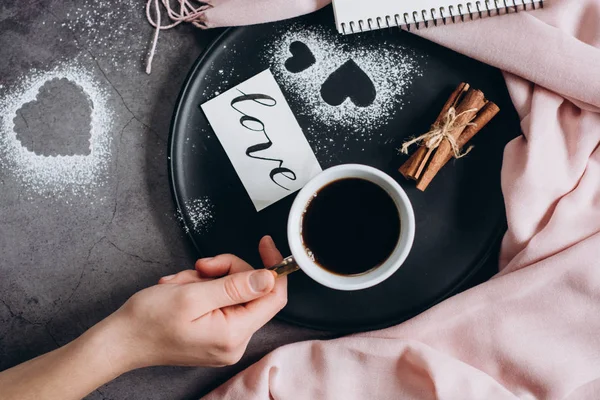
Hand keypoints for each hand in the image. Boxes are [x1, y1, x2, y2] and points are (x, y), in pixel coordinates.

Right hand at [102, 236, 286, 369]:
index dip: (272, 266)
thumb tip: (268, 278)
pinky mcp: (215, 333)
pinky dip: (203, 288)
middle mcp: (234, 341)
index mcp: (234, 333)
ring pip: (234, 291)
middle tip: (201, 268)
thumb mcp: (192, 295)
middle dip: (226, 270)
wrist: (120, 340)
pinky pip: (221, 300)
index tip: (264, 245)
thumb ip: (235, 286)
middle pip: (252, 290)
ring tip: (183, 285)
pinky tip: (183, 291)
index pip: (274, 296)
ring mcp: (225, 339)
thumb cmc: (147, 321)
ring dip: (208, 279)